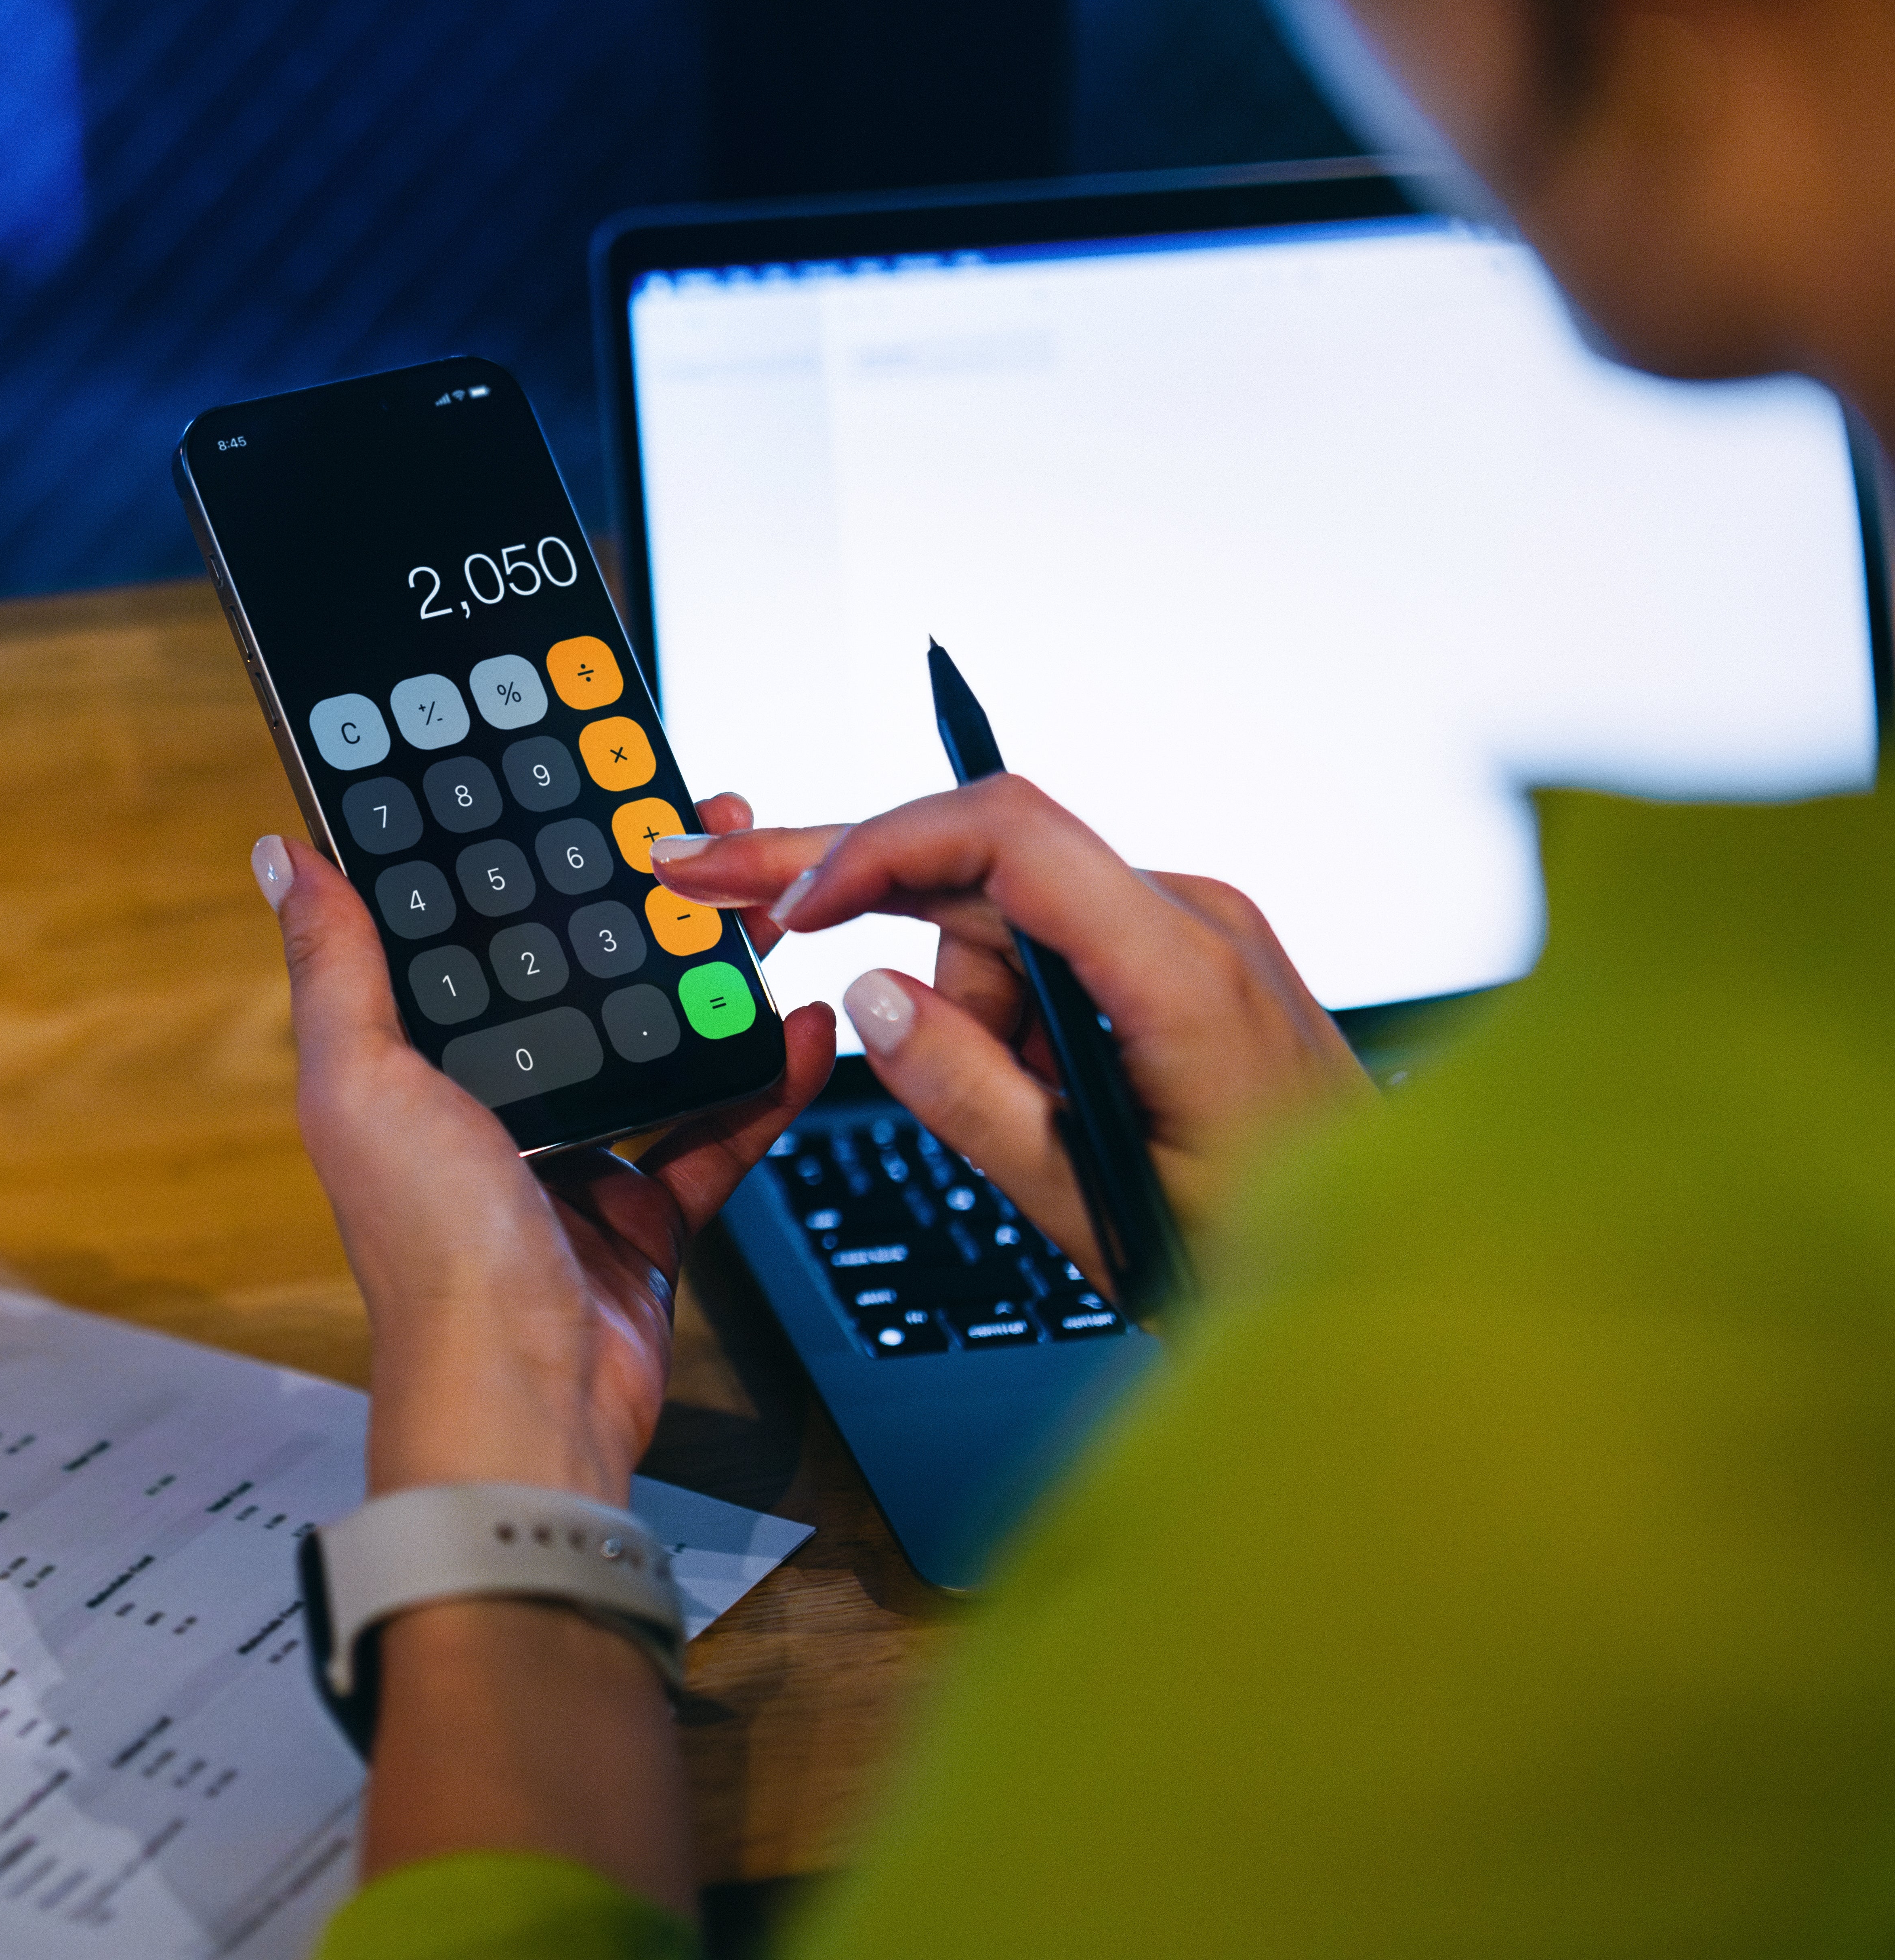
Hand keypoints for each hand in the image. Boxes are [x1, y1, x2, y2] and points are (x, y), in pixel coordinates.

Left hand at [254, 793, 838, 1500]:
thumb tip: (286, 858)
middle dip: (631, 911)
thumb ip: (334, 970)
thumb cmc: (432, 1256)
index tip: (560, 791)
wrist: (525, 1393)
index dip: (506, 864)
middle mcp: (489, 1110)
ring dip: (706, 981)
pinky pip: (715, 1129)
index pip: (461, 940)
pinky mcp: (645, 1213)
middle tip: (696, 839)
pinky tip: (799, 1024)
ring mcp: (572, 1161)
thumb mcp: (360, 1084)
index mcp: (413, 1071)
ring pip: (653, 1047)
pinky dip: (762, 1080)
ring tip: (762, 908)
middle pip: (569, 983)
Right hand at [649, 775, 1369, 1302]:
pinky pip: (1046, 955)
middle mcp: (1187, 919)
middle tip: (720, 889)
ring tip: (1018, 1123)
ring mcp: (1187, 934)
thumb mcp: (1094, 1207)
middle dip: (859, 900)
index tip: (783, 899)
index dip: (874, 847)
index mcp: (1180, 968)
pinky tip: (1036, 1096)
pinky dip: (1006, 1018)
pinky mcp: (1175, 962)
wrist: (1390, 1276)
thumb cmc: (1269, 1256)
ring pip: (1002, 923)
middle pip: (981, 865)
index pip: (1005, 834)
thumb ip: (970, 1101)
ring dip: (967, 1012)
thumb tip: (869, 1000)